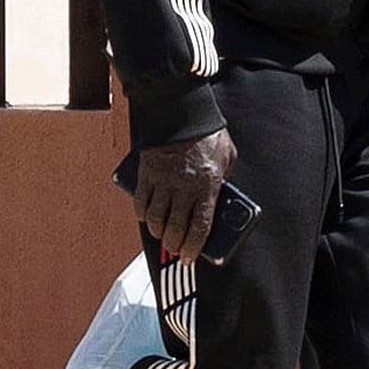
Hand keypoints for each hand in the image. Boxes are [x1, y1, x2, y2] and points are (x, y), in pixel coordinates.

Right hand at [133, 128, 240, 263]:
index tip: (190, 257)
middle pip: (175, 229)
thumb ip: (223, 179)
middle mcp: (183, 188)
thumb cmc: (208, 133)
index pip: (200, 228)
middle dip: (174, 245)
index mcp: (207, 186)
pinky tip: (146, 217)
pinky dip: (142, 214)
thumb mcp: (227, 157)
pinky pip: (140, 203)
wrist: (181, 111)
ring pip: (155, 219)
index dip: (193, 248)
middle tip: (175, 249)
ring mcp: (163, 182)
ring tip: (162, 234)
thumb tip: (218, 196)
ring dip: (158, 232)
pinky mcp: (147, 174)